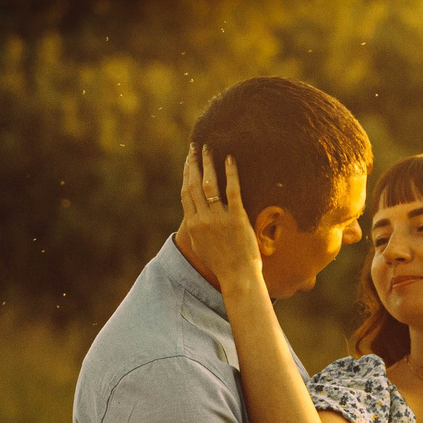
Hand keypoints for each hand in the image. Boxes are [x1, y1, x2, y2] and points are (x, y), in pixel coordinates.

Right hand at [178, 146, 267, 296]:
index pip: (185, 192)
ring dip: (208, 163)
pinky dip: (230, 173)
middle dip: (193, 163)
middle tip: (195, 146)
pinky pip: (232, 191)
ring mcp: (218, 218)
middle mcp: (202, 219)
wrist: (237, 276)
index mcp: (192, 224)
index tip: (187, 160)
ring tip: (209, 148)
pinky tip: (230, 159)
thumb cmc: (221, 263)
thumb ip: (194, 228)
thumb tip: (192, 214)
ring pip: (209, 184)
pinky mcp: (236, 218)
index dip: (185, 173)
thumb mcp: (200, 246)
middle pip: (193, 184)